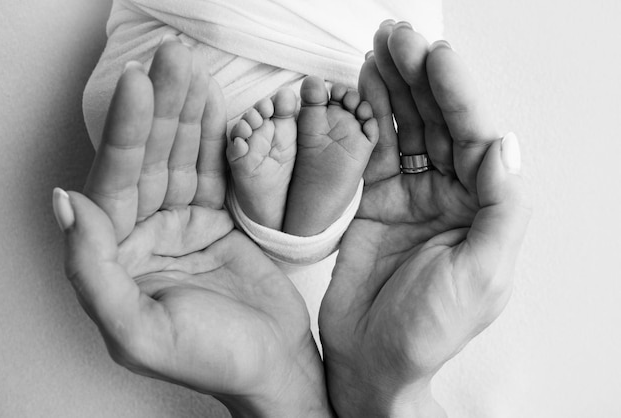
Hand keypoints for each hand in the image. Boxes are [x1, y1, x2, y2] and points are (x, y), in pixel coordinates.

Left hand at [54, 40, 330, 417]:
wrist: (276, 366)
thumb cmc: (212, 360)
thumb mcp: (140, 333)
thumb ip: (93, 273)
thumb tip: (64, 206)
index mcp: (118, 261)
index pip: (115, 185)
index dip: (125, 134)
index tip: (137, 87)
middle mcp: (145, 236)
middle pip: (150, 160)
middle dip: (159, 109)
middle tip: (171, 59)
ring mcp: (183, 224)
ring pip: (182, 158)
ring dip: (186, 113)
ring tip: (190, 69)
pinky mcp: (217, 219)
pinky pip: (213, 170)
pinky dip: (215, 138)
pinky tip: (214, 105)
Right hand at [319, 23, 530, 416]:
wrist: (371, 360)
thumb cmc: (429, 329)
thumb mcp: (483, 275)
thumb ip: (502, 209)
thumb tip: (506, 144)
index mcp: (482, 209)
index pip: (475, 137)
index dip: (457, 95)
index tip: (435, 58)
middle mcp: (448, 195)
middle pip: (438, 122)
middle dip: (421, 77)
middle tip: (398, 36)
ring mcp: (408, 193)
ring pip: (405, 128)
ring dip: (394, 86)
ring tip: (380, 47)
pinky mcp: (371, 199)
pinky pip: (371, 149)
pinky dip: (367, 116)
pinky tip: (363, 84)